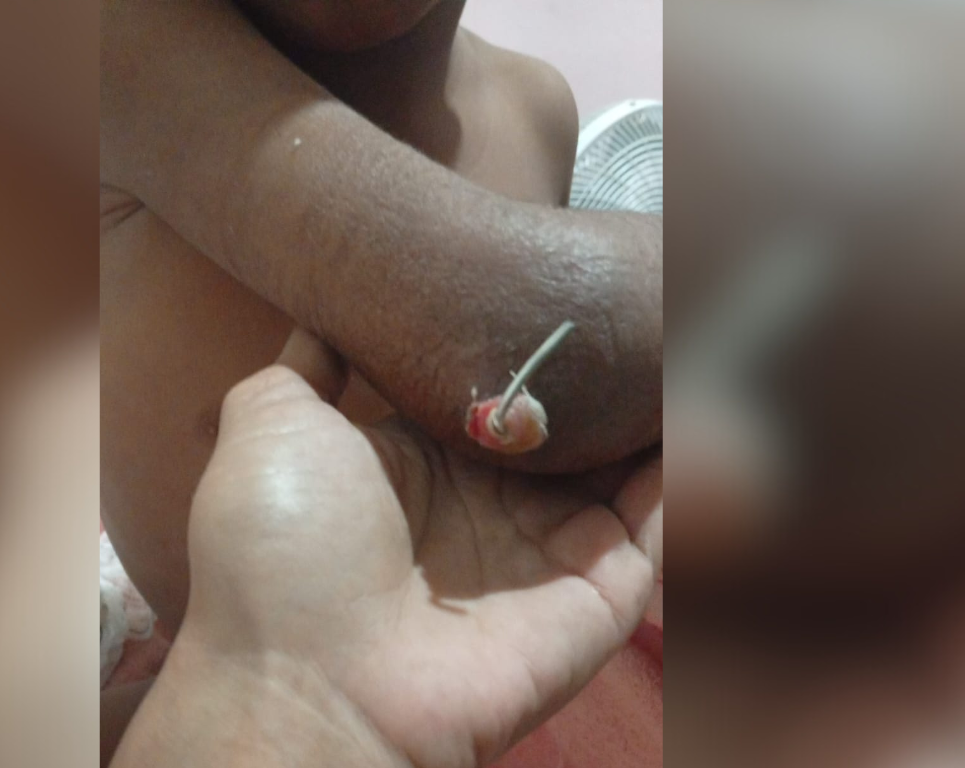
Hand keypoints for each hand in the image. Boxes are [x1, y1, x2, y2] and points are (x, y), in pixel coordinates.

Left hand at [164, 330, 660, 767]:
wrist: (306, 678)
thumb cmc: (280, 548)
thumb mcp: (271, 423)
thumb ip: (308, 367)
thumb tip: (328, 315)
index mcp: (420, 462)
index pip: (496, 391)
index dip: (534, 344)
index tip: (570, 277)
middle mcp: (488, 505)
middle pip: (568, 430)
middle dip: (609, 374)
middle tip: (647, 297)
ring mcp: (543, 554)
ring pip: (623, 472)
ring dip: (655, 410)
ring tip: (686, 329)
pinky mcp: (594, 597)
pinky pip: (655, 528)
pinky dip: (687, 471)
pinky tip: (694, 399)